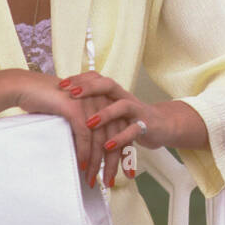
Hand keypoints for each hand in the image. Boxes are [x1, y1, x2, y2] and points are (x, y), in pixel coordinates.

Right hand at [15, 71, 117, 186]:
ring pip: (100, 139)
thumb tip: (91, 153)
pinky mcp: (76, 108)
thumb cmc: (49, 102)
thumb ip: (86, 127)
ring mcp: (90, 103)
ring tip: (93, 179)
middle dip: (113, 163)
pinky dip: (84, 153)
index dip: (125, 152)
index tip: (127, 171)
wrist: (26, 87)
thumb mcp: (74, 113)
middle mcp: (102, 100)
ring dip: (96, 163)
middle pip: (114, 137)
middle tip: (111, 182)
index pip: (122, 130)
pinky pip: (84, 135)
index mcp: (105, 101)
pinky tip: (83, 167)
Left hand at [58, 72, 163, 188]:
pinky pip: (133, 130)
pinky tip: (108, 146)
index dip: (80, 79)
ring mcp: (137, 111)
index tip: (61, 84)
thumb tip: (62, 111)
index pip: (97, 78)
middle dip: (90, 88)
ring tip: (89, 124)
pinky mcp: (147, 126)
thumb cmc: (130, 119)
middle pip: (108, 85)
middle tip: (72, 93)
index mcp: (115, 93)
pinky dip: (120, 138)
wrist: (163, 126)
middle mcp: (125, 97)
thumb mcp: (111, 110)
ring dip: (105, 114)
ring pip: (122, 106)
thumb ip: (92, 108)